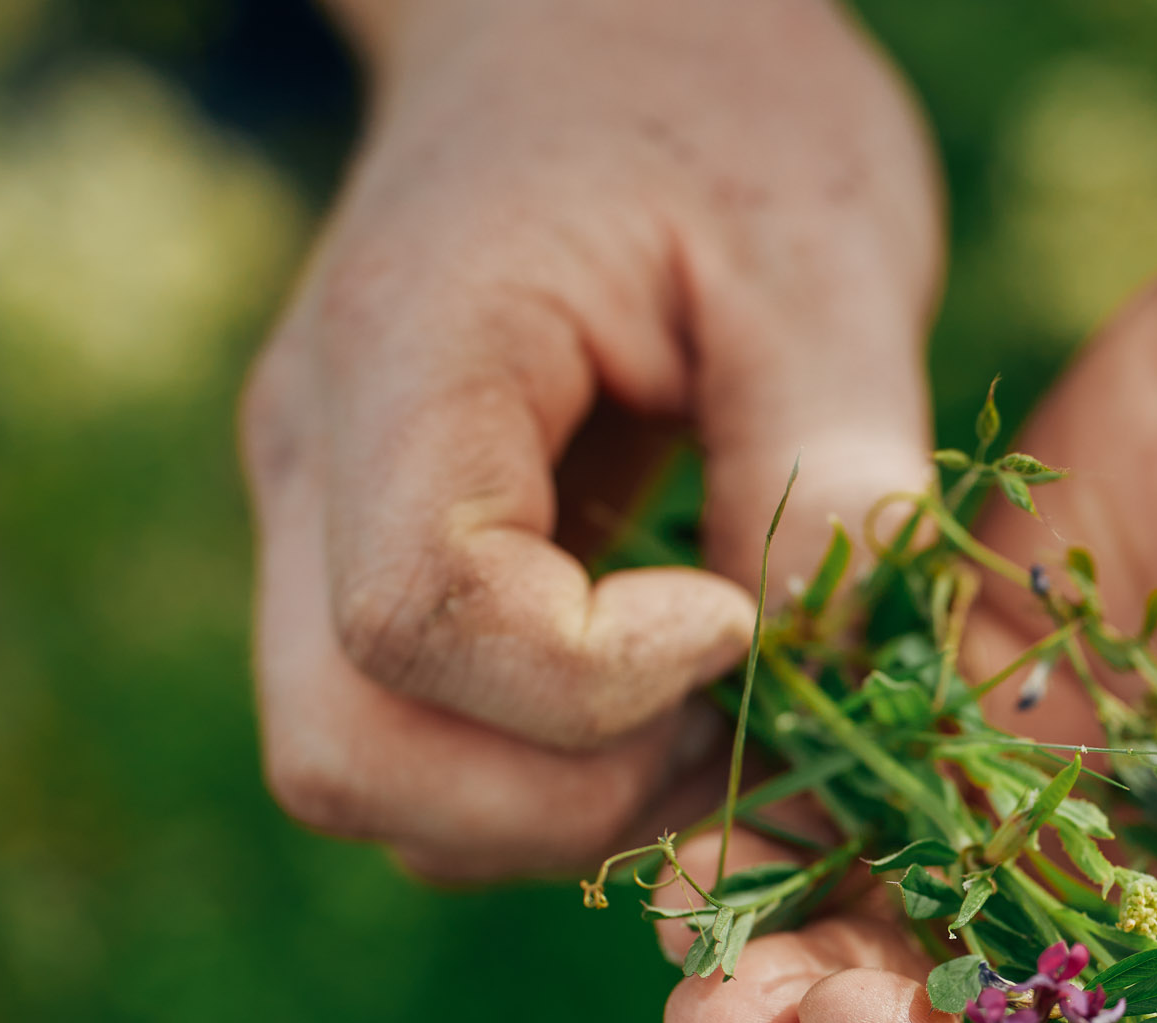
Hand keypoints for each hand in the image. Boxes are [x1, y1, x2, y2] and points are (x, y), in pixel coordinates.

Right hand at [243, 0, 940, 880]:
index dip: (595, 683)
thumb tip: (838, 671)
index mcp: (412, 358)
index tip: (738, 622)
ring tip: (714, 717)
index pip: (419, 616)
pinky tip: (672, 705)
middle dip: (564, 801)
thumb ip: (839, 456)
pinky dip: (543, 782)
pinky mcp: (377, 572)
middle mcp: (317, 464)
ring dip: (553, 810)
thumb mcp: (825, 250)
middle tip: (732, 725)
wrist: (597, 34)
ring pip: (369, 779)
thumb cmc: (720, 114)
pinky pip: (421, 751)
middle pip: (348, 754)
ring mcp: (322, 529)